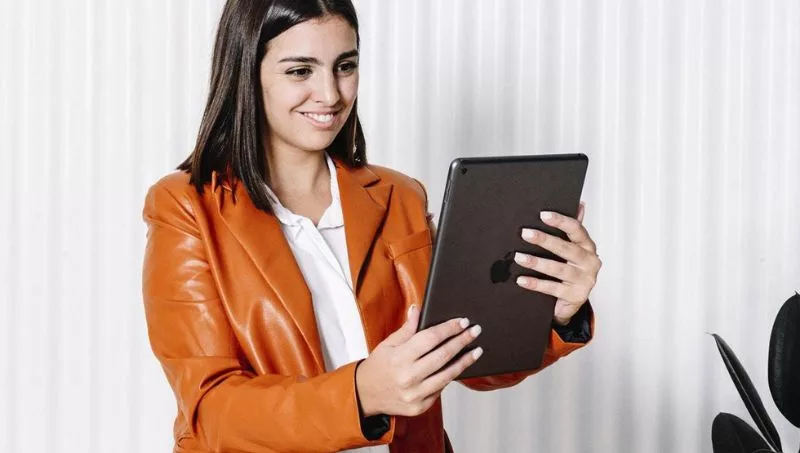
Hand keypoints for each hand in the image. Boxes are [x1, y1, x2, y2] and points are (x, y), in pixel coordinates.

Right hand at [355, 305, 482, 416]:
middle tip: (475, 331)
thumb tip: (417, 309)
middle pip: (443, 355)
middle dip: (462, 341)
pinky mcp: (419, 406)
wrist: (364, 395)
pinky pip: (441, 389)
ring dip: (465, 361)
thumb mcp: (388, 344)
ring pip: (447, 375)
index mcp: (399, 358)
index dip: (448, 328)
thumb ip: (406, 329)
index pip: (430, 338)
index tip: (462, 321)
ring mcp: (414, 394)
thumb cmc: (378, 366)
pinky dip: (450, 377)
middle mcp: (407, 377)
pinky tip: (459, 366)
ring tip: (476, 350)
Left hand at [513, 201, 601, 325]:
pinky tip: (521, 280)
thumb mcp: (573, 249)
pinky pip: (552, 288)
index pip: (577, 230)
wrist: (572, 302)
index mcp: (588, 247)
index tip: (543, 215)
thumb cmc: (571, 271)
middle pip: (566, 249)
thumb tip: (579, 204)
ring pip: (558, 269)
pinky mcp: (576, 296)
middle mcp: (590, 262)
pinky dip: (535, 284)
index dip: (561, 222)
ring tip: (519, 257)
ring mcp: (585, 280)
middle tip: (525, 233)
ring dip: (537, 262)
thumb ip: (573, 229)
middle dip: (545, 240)